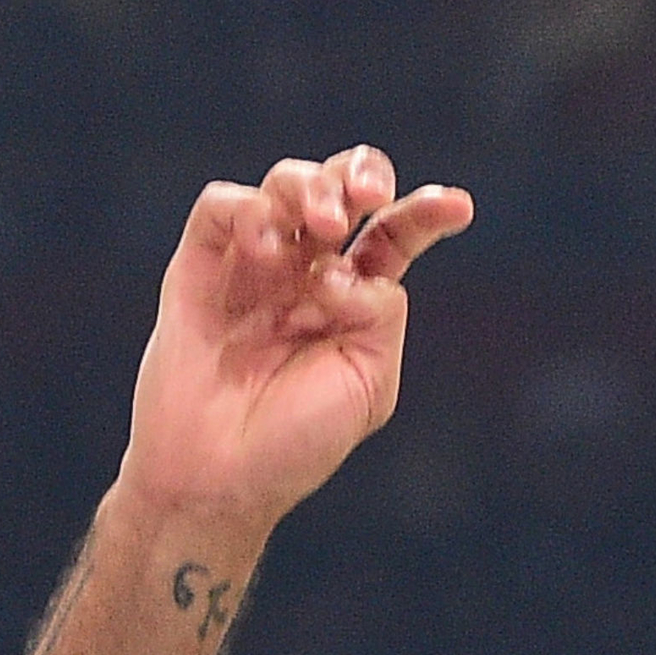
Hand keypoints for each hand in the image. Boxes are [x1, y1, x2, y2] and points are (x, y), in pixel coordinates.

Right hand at [116, 147, 473, 539]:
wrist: (217, 479)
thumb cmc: (294, 444)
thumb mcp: (369, 382)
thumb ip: (380, 313)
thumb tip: (344, 267)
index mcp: (350, 299)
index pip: (392, 234)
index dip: (425, 211)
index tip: (458, 208)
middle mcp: (302, 274)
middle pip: (339, 189)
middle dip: (360, 174)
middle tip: (365, 200)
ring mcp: (250, 268)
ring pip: (283, 185)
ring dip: (310, 188)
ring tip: (322, 225)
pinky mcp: (197, 269)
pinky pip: (220, 208)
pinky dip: (249, 211)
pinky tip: (266, 250)